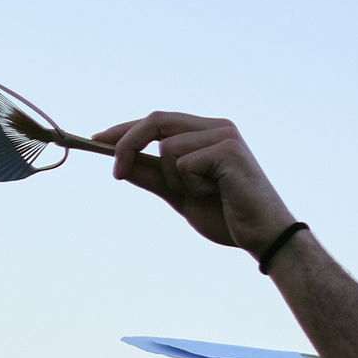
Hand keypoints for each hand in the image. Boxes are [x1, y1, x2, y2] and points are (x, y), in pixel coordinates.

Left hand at [93, 112, 297, 255]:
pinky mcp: (227, 149)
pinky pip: (183, 163)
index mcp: (204, 131)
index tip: (96, 140)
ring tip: (204, 194)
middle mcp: (214, 126)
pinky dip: (191, 185)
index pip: (157, 122)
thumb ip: (153, 177)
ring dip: (174, 180)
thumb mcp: (179, 195)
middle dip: (128, 144)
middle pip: (156, 120)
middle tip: (116, 172)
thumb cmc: (226, 216)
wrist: (261, 237)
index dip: (125, 130)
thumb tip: (120, 165)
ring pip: (167, 148)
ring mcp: (222, 134)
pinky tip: (217, 193)